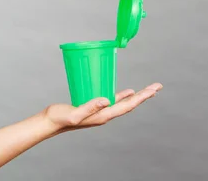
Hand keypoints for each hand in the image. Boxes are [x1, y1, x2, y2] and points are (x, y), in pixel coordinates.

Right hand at [43, 83, 162, 134]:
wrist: (50, 122)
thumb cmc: (59, 118)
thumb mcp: (74, 113)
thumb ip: (89, 107)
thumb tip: (107, 100)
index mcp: (102, 116)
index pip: (127, 106)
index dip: (141, 98)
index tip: (153, 89)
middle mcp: (104, 115)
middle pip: (129, 105)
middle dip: (144, 95)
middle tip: (157, 86)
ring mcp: (100, 112)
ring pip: (123, 103)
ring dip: (137, 97)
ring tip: (148, 90)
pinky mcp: (94, 107)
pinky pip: (113, 101)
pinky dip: (122, 96)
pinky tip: (126, 92)